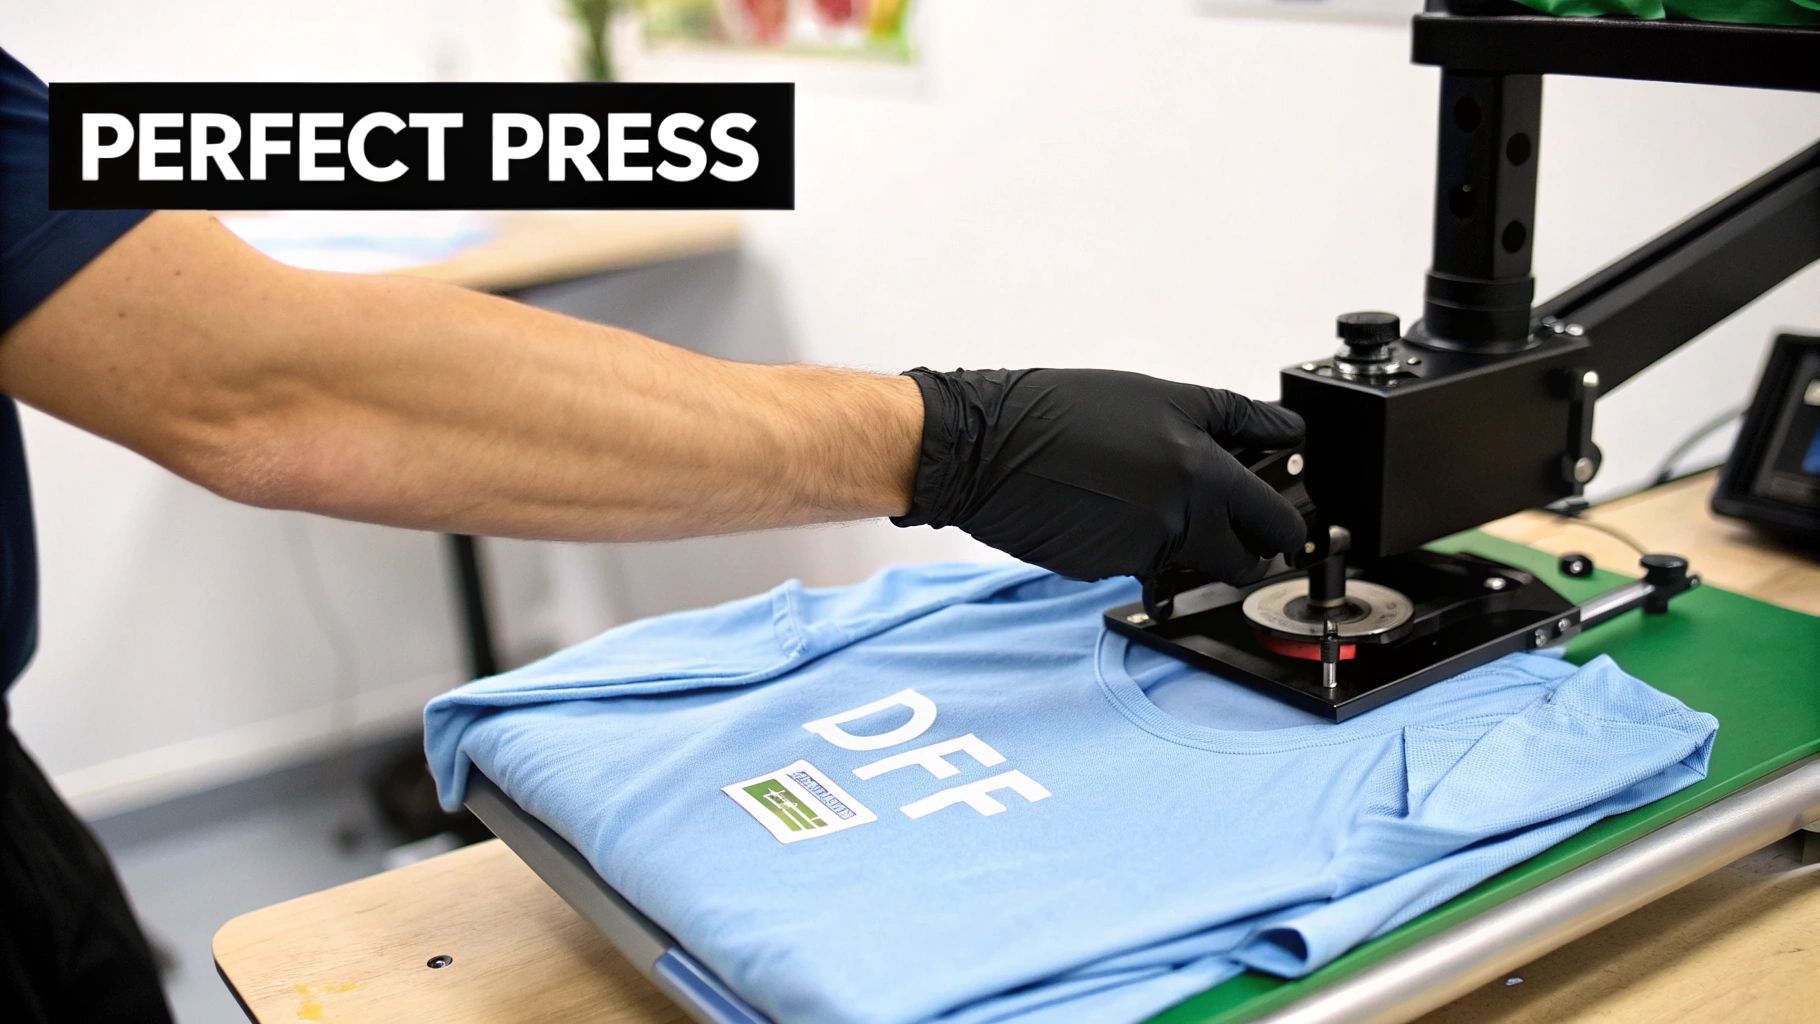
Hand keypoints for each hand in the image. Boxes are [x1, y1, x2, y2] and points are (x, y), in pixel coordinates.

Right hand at [894, 367, 1306, 582]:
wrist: (985, 446)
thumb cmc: (1062, 412)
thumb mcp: (1158, 397)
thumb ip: (1231, 421)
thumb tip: (1286, 434)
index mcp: (1201, 471)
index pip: (1274, 520)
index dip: (1285, 527)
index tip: (1286, 527)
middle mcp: (1180, 518)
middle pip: (1243, 561)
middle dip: (1244, 550)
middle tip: (1232, 529)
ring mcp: (1142, 551)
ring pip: (1188, 562)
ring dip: (1182, 542)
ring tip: (1141, 498)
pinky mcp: (1106, 571)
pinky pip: (1139, 563)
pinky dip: (1132, 544)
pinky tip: (1104, 509)